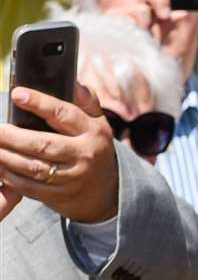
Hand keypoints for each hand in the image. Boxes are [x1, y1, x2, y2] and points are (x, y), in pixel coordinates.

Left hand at [0, 84, 116, 222]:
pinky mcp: (59, 196)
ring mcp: (72, 178)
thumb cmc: (93, 148)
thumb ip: (87, 102)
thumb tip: (74, 84)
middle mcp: (84, 155)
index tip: (16, 94)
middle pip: (43, 145)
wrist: (106, 192)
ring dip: (7, 157)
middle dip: (13, 136)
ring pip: (33, 168)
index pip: (65, 115)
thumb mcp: (98, 123)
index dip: (39, 103)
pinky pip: (29, 187)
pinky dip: (9, 177)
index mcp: (93, 133)